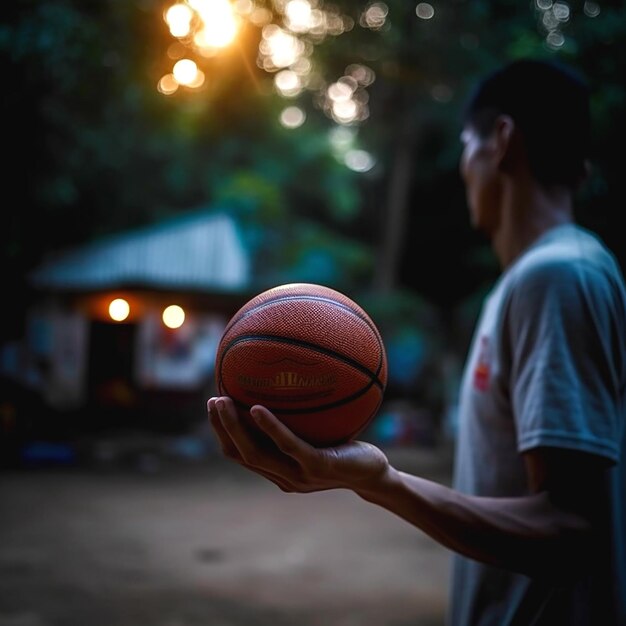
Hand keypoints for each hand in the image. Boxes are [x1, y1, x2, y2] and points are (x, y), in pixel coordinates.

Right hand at [207, 396, 389, 493]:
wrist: (375, 474)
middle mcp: (282, 476)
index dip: (221, 432)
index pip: (239, 454)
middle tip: (212, 400)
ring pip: (255, 453)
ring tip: (223, 402)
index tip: (212, 406)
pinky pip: (288, 445)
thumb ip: (296, 421)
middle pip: (239, 455)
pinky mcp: (317, 468)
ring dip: (234, 427)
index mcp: (277, 469)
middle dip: (221, 428)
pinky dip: (270, 428)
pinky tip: (258, 408)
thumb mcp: (318, 433)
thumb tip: (283, 383)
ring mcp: (298, 475)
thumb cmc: (345, 449)